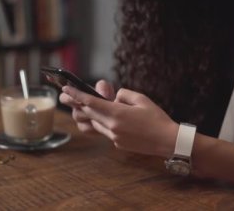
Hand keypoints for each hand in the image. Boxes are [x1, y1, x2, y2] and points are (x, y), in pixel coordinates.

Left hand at [62, 86, 178, 156]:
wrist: (167, 141)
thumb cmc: (157, 118)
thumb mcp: (141, 99)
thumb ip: (123, 95)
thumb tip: (113, 97)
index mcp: (117, 113)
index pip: (90, 102)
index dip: (76, 95)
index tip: (66, 89)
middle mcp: (112, 127)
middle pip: (89, 113)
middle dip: (76, 104)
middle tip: (65, 96)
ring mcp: (114, 137)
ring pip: (95, 123)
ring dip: (91, 115)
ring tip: (90, 107)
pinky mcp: (117, 144)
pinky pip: (105, 131)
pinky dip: (105, 123)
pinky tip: (114, 120)